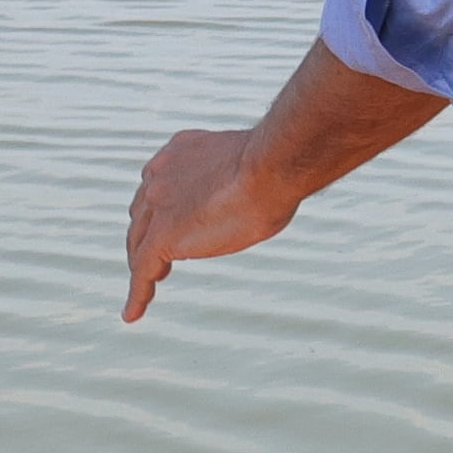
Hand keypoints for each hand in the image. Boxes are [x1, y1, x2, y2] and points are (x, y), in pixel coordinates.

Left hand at [121, 42, 450, 322]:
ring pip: (138, 242)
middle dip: (145, 231)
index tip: (165, 217)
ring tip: (145, 286)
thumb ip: (277, 155)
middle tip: (153, 255)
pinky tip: (133, 313)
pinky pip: (142, 270)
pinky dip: (137, 293)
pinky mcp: (163, 237)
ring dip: (142, 263)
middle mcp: (160, 175)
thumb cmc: (285, 155)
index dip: (159, 203)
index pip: (160, 181)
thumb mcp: (274, 153)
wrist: (273, 165)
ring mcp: (159, 206)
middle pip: (141, 211)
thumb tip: (320, 139)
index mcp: (180, 151)